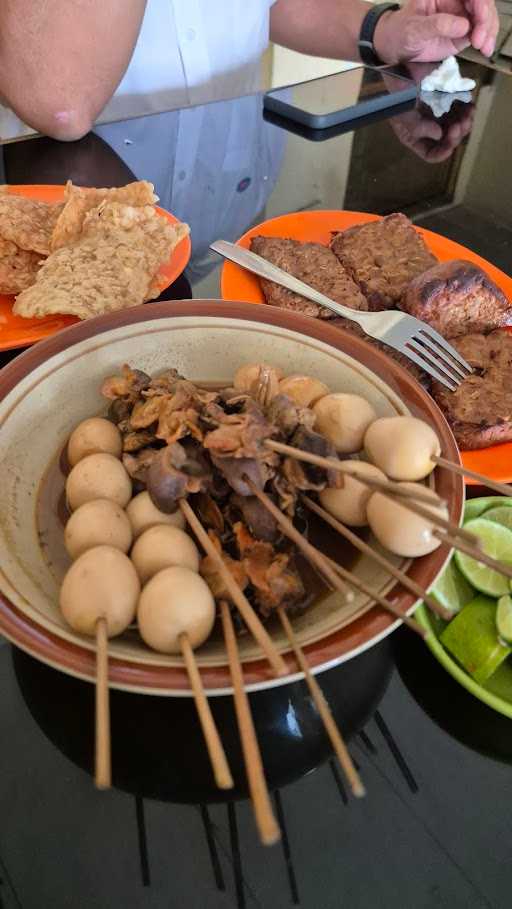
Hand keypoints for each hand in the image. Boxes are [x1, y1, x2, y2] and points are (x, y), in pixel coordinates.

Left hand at [374, 0, 498, 62]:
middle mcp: (456, 1)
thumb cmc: (400, 31)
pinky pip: (480, 33)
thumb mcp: (415, 28)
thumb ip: (437, 25)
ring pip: (485, 18)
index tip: (480, 18)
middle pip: (482, 4)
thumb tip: (462, 26)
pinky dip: (486, 41)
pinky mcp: (462, 33)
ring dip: (489, 32)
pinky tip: (486, 50)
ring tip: (483, 48)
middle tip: (480, 39)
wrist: (395, 47)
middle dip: (486, 20)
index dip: (479, 3)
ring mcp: (461, 16)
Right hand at [389, 97, 474, 160]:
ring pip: (459, 127)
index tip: (449, 146)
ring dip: (465, 124)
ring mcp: (441, 114)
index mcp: (417, 136)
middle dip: (456, 136)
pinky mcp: (450, 99)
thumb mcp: (402, 114)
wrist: (403, 63)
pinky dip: (468, 110)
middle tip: (459, 125)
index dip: (441, 153)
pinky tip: (470, 106)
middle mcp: (431, 128)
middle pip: (448, 141)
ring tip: (467, 115)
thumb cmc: (398, 91)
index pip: (431, 153)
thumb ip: (417, 128)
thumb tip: (439, 135)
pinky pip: (463, 109)